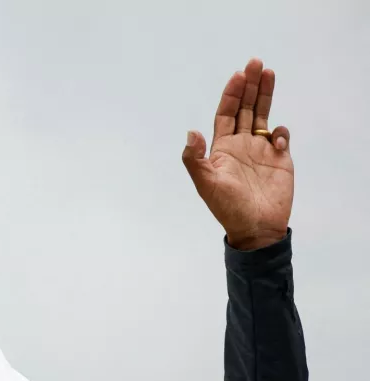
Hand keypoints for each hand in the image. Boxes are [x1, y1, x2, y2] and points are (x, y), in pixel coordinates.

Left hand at [182, 58, 293, 249]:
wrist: (255, 228)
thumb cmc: (227, 208)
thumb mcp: (206, 184)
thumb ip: (194, 159)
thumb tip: (190, 132)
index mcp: (222, 147)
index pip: (226, 113)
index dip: (231, 94)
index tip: (238, 75)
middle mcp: (241, 144)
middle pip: (245, 108)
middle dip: (250, 85)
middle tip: (255, 62)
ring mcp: (260, 150)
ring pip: (262, 115)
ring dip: (265, 95)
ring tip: (269, 72)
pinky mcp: (279, 158)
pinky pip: (280, 136)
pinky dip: (280, 131)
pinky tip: (276, 138)